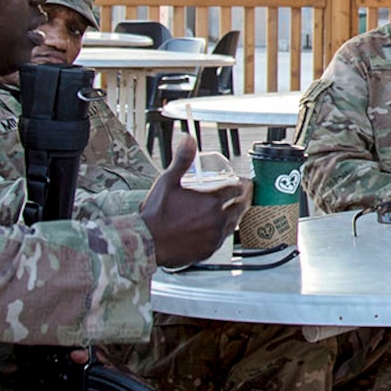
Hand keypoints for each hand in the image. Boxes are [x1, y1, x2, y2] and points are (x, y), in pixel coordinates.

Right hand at [140, 135, 249, 266]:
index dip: (240, 184)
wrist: (146, 242)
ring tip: (235, 210)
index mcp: (211, 201)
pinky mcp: (209, 250)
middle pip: (240, 207)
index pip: (235, 189)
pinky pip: (224, 239)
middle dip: (244, 198)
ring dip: (237, 215)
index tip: (241, 182)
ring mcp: (214, 236)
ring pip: (234, 223)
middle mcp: (217, 219)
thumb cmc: (155, 214)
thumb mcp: (169, 181)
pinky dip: (225, 231)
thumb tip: (188, 139)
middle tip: (244, 195)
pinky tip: (221, 229)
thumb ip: (182, 159)